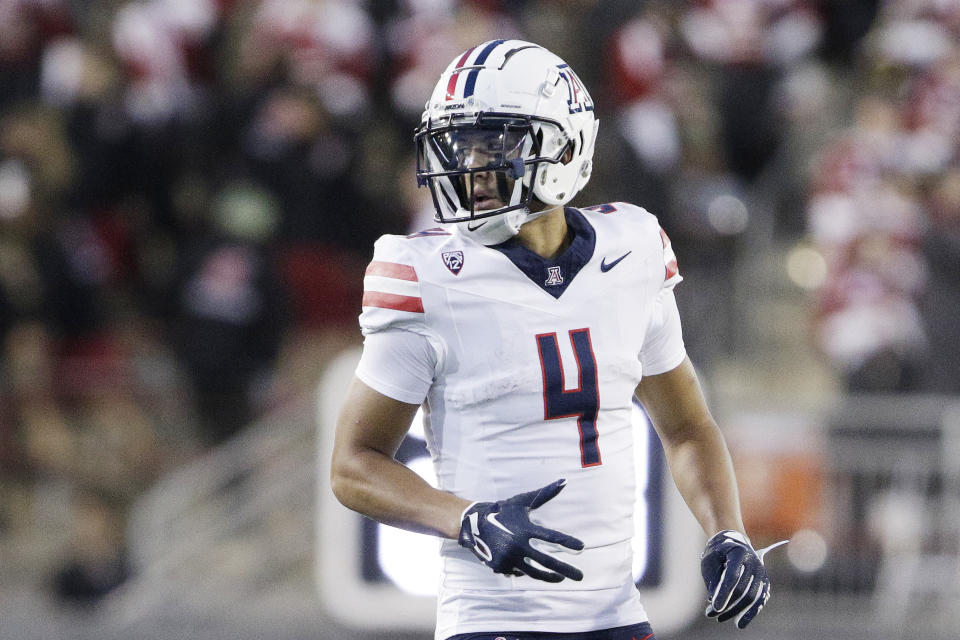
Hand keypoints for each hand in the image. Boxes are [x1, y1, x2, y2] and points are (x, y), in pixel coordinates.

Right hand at [458, 478, 583, 582]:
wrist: (473, 523)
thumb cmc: (503, 510)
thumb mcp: (522, 501)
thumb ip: (544, 494)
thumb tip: (564, 481)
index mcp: (525, 528)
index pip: (551, 537)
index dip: (567, 542)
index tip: (582, 548)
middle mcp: (518, 544)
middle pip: (547, 561)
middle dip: (565, 569)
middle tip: (580, 576)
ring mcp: (509, 558)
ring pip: (534, 572)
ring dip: (550, 577)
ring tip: (561, 578)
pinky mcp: (501, 566)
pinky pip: (518, 571)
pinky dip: (524, 569)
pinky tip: (527, 565)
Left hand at [700, 530, 786, 628]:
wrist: (733, 540)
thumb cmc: (717, 551)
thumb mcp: (709, 559)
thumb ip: (711, 578)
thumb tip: (713, 601)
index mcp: (738, 552)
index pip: (732, 576)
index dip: (723, 593)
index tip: (714, 607)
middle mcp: (754, 562)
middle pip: (742, 589)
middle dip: (727, 605)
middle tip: (711, 614)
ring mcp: (761, 571)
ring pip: (752, 597)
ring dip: (736, 611)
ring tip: (720, 619)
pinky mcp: (764, 580)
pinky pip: (760, 599)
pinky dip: (751, 613)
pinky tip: (741, 623)